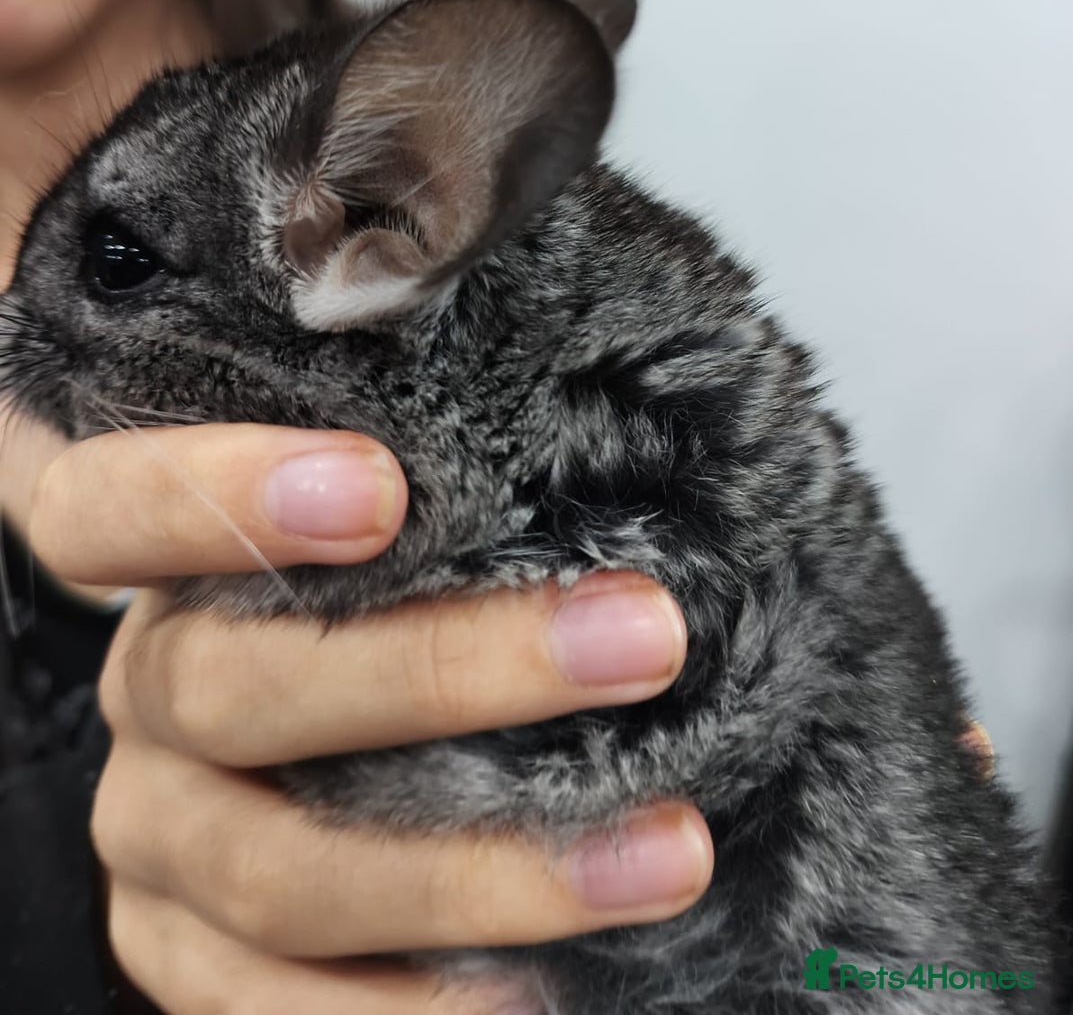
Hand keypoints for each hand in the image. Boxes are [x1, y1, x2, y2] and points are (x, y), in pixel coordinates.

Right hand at [24, 423, 711, 1013]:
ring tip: (664, 846)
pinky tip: (538, 992)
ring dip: (481, 866)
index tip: (385, 486)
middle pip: (234, 691)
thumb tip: (568, 412)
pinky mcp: (188, 957)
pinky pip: (271, 1009)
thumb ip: (435, 469)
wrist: (322, 730)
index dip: (222, 495)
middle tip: (643, 636)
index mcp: (158, 566)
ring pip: (278, 869)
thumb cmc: (394, 582)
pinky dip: (407, 1009)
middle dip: (447, 670)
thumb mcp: (392, 508)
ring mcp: (158, 839)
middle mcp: (144, 700)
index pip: (113, 509)